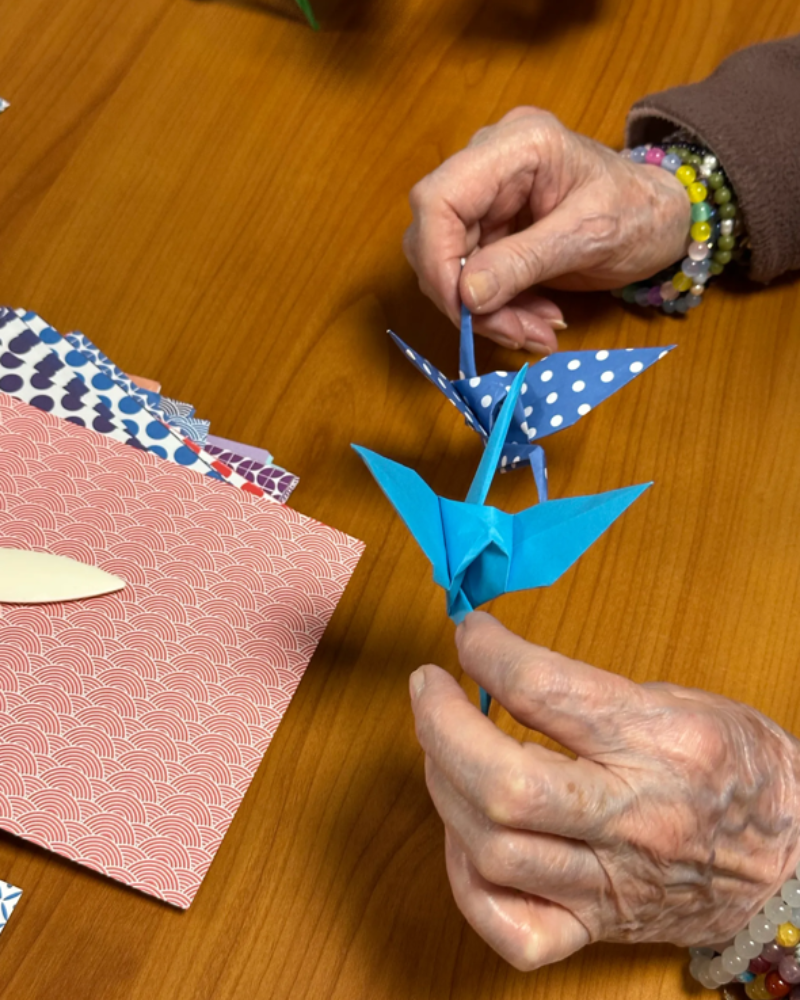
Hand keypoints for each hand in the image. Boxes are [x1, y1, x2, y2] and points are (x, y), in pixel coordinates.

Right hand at [403, 107, 689, 354]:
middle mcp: (489, 163)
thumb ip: (524, 262)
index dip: (438, 259)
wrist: (662, 218)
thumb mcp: (590, 238)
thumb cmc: (640, 212)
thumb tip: (467, 296)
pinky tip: (534, 321)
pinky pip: (472, 279)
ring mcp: (486, 197)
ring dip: (486, 312)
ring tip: (536, 332)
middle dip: (469, 297)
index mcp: (517, 145)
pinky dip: (498, 310)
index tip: (463, 310)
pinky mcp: (490, 228)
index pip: (439, 199)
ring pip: (451, 266)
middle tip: (516, 334)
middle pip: (437, 237)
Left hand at [409, 612, 799, 969]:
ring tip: (441, 749)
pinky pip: (510, 928)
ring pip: (492, 851)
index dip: (488, 653)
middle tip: (428, 688)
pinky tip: (465, 835)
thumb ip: (585, 690)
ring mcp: (610, 882)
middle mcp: (634, 817)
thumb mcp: (676, 699)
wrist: (794, 856)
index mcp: (662, 742)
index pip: (546, 692)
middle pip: (503, 786)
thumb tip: (495, 669)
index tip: (469, 635)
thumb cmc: (736, 765)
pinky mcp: (595, 926)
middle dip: (441, 727)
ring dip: (442, 788)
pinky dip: (465, 882)